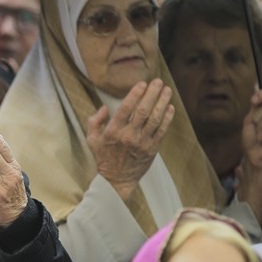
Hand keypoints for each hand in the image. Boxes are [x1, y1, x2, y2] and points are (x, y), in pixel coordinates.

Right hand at [85, 79, 173, 201]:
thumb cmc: (104, 157)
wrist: (116, 180)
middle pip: (143, 110)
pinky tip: (170, 107)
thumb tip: (105, 108)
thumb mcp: (92, 140)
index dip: (135, 94)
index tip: (142, 84)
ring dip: (162, 103)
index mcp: (113, 131)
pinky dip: (167, 118)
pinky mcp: (152, 149)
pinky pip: (162, 131)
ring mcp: (142, 143)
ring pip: (155, 119)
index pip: (126, 108)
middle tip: (158, 82)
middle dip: (152, 94)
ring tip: (167, 90)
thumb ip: (95, 121)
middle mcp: (129, 136)